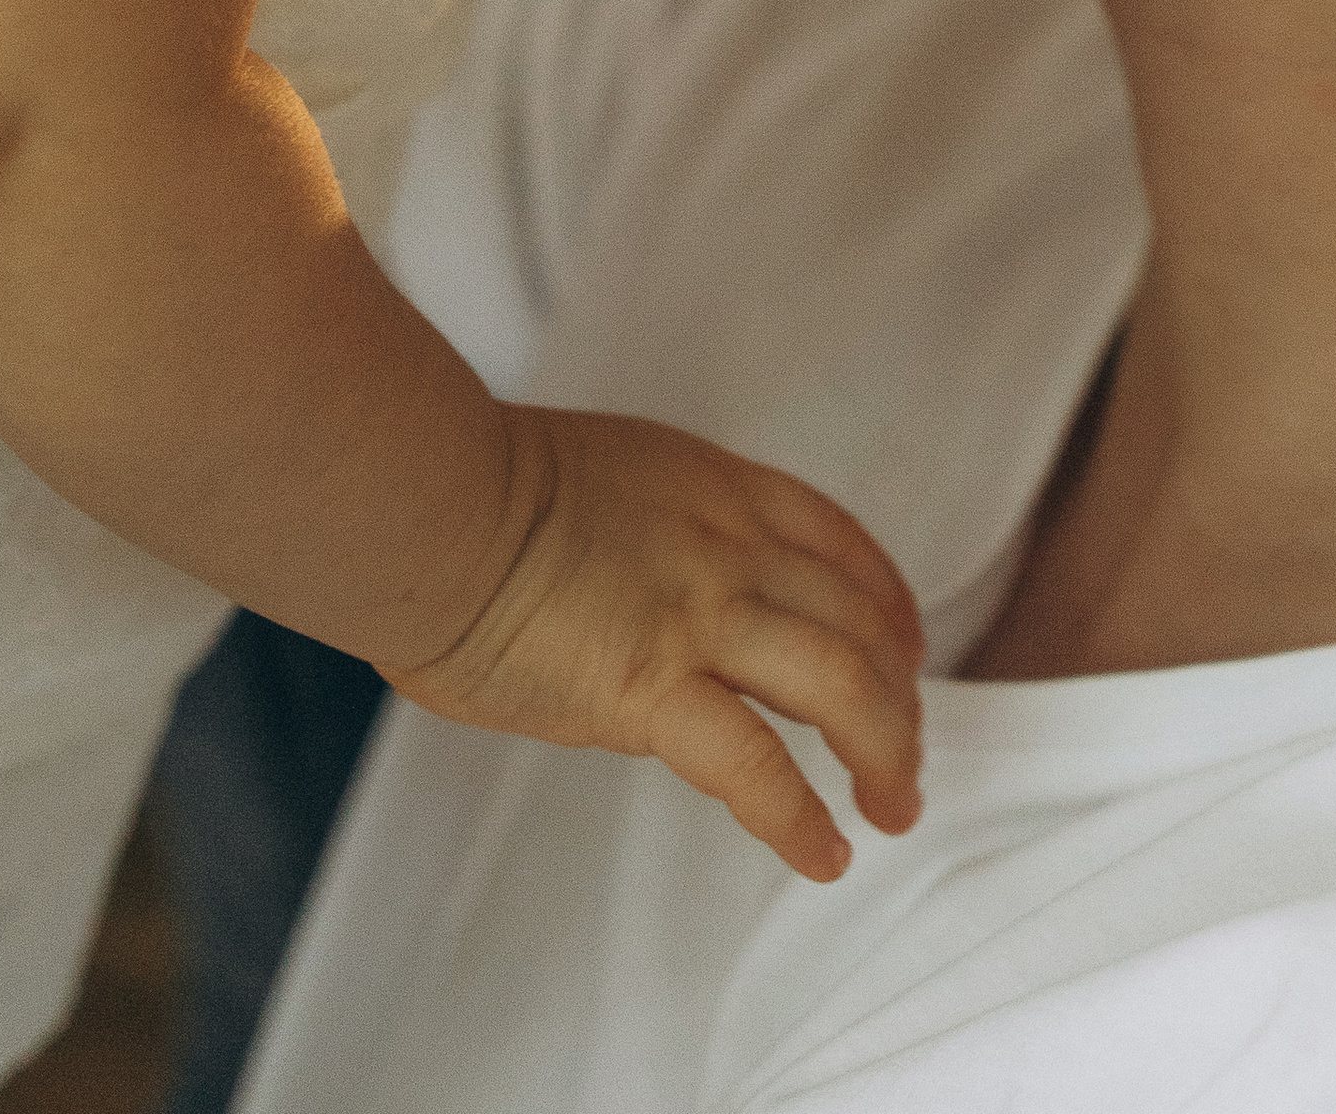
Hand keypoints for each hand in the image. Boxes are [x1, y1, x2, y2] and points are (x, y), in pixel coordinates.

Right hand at [377, 407, 925, 882]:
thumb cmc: (468, 492)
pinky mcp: (652, 689)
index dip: (886, 599)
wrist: (427, 504)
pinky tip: (824, 853)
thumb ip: (649, 533)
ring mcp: (699, 614)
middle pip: (858, 616)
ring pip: (841, 682)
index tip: (908, 643)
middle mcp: (728, 543)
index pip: (836, 540)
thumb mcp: (601, 481)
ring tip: (893, 807)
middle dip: (899, 691)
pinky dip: (800, 816)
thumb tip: (641, 595)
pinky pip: (755, 765)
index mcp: (712, 486)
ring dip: (883, 750)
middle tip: (908, 751)